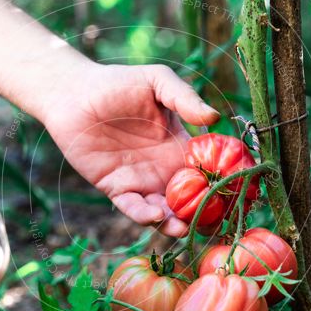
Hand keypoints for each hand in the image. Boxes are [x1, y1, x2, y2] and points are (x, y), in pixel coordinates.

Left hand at [41, 63, 218, 236]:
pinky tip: (153, 215)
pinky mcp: (117, 188)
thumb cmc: (117, 83)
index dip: (222, 182)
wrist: (73, 94)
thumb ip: (184, 98)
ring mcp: (141, 181)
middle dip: (203, 213)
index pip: (207, 170)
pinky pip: (133, 207)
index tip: (237, 194)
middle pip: (190, 199)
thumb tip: (214, 117)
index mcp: (180, 146)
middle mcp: (164, 168)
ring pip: (164, 210)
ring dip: (175, 222)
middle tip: (215, 223)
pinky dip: (144, 215)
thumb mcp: (157, 82)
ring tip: (183, 227)